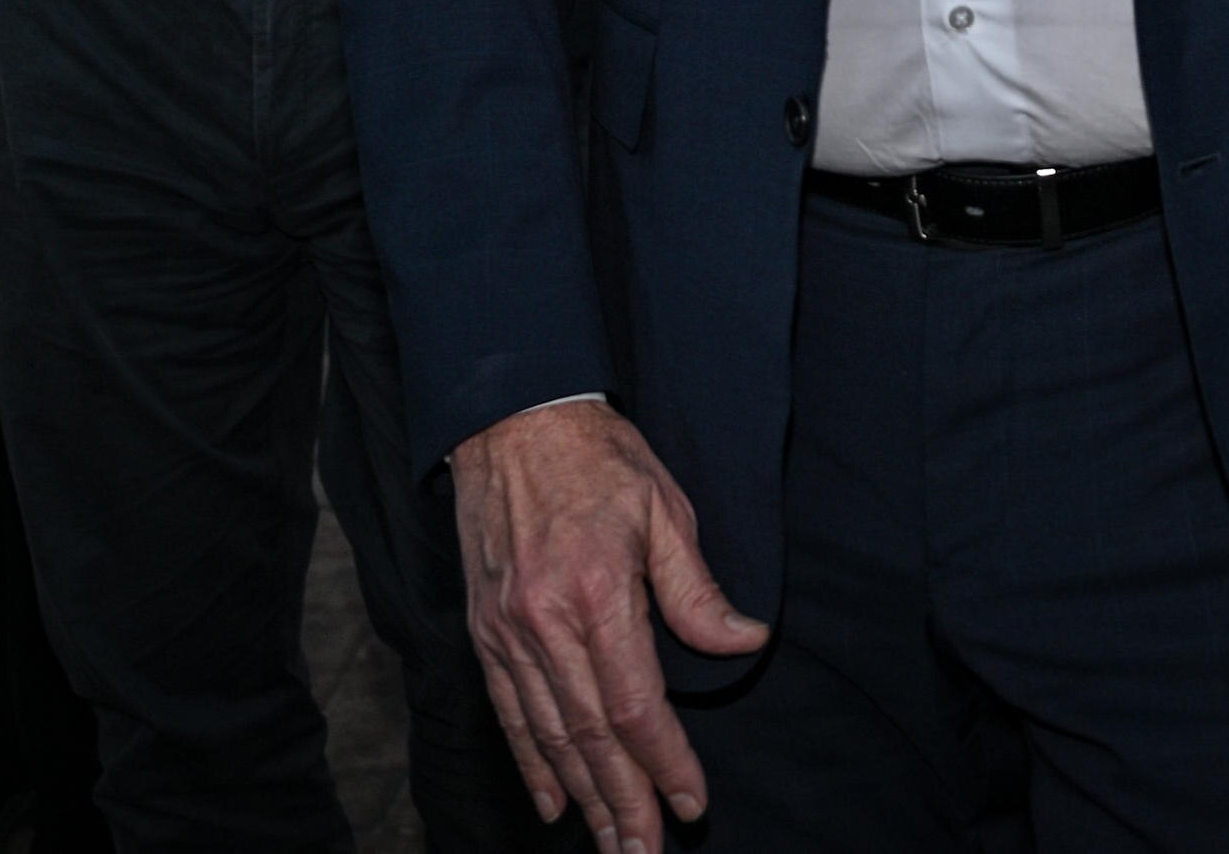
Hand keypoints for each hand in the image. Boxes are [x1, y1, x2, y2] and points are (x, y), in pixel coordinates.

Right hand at [452, 397, 764, 850]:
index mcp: (598, 591)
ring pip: (550, 734)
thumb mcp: (664, 507)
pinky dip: (532, 762)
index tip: (691, 803)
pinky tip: (553, 801)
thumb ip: (696, 588)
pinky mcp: (485, 629)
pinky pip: (510, 711)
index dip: (666, 761)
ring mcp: (508, 630)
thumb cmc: (598, 459)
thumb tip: (743, 642)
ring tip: (608, 844)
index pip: (637, 703)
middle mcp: (545, 622)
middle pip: (591, 735)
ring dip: (582, 797)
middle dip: (622, 803)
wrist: (510, 418)